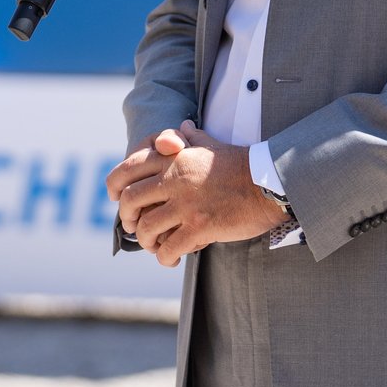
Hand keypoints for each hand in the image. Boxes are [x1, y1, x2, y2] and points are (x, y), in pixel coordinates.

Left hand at [112, 122, 287, 266]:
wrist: (270, 183)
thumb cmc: (243, 165)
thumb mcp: (214, 146)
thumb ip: (193, 139)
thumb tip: (182, 127)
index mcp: (174, 158)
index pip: (128, 169)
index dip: (115, 187)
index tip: (118, 199)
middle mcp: (174, 179)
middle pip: (130, 201)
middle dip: (127, 218)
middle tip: (135, 227)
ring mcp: (186, 204)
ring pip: (146, 228)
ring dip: (147, 241)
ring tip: (155, 245)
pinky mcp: (199, 227)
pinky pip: (169, 248)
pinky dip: (166, 257)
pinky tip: (172, 258)